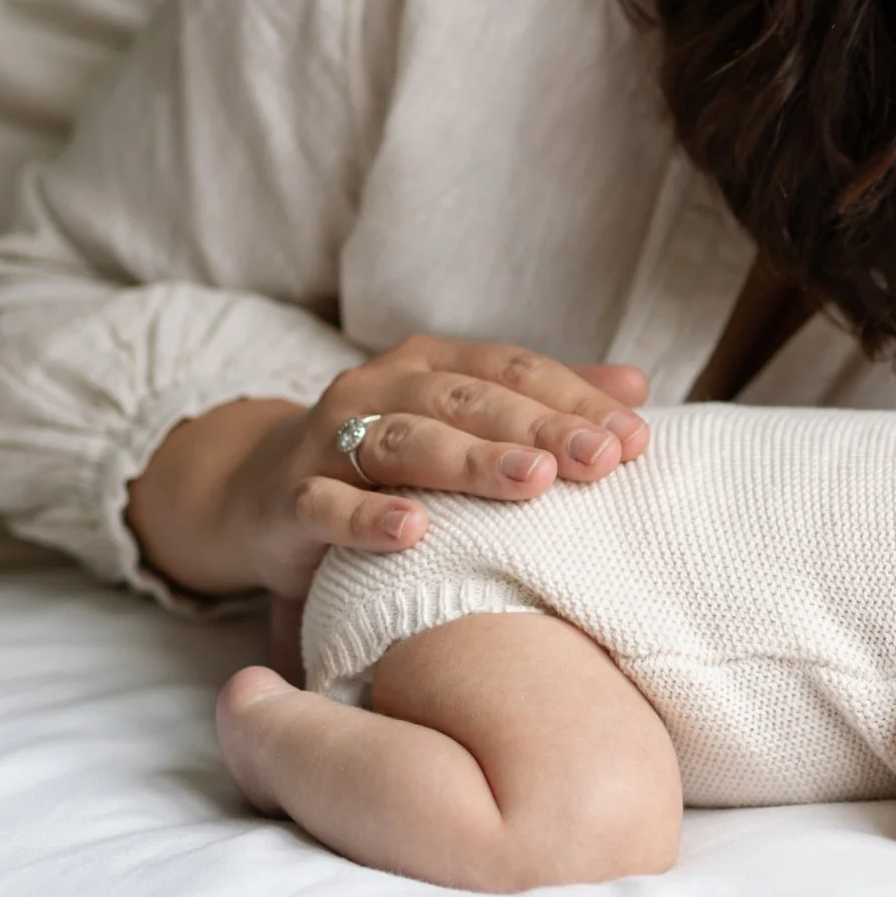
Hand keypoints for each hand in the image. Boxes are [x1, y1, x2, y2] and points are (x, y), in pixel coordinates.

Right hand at [128, 336, 650, 600]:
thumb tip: (637, 385)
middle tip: (598, 459)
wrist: (258, 493)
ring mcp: (330, 440)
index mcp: (433, 365)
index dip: (575, 401)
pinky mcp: (290, 498)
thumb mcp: (465, 427)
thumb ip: (545, 405)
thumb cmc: (387, 464)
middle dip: (540, 428)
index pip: (515, 371)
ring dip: (470, 461)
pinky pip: (328, 506)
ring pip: (405, 442)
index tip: (634, 440)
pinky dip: (370, 517)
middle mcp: (382, 388)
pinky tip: (416, 531)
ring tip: (532, 482)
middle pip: (469, 400)